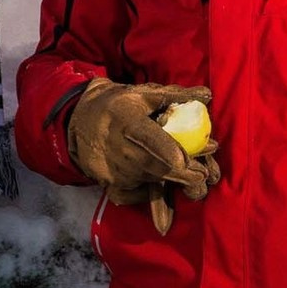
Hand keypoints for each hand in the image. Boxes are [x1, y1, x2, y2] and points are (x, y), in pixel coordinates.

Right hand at [66, 78, 219, 234]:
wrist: (79, 120)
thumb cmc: (118, 104)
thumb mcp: (144, 94)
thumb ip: (176, 96)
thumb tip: (207, 96)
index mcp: (124, 118)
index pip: (146, 137)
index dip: (166, 150)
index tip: (185, 160)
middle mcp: (114, 145)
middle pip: (151, 165)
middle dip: (179, 173)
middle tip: (202, 176)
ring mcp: (110, 168)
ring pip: (147, 179)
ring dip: (170, 180)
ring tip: (190, 177)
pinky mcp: (108, 184)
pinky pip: (135, 194)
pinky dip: (152, 190)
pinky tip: (162, 182)